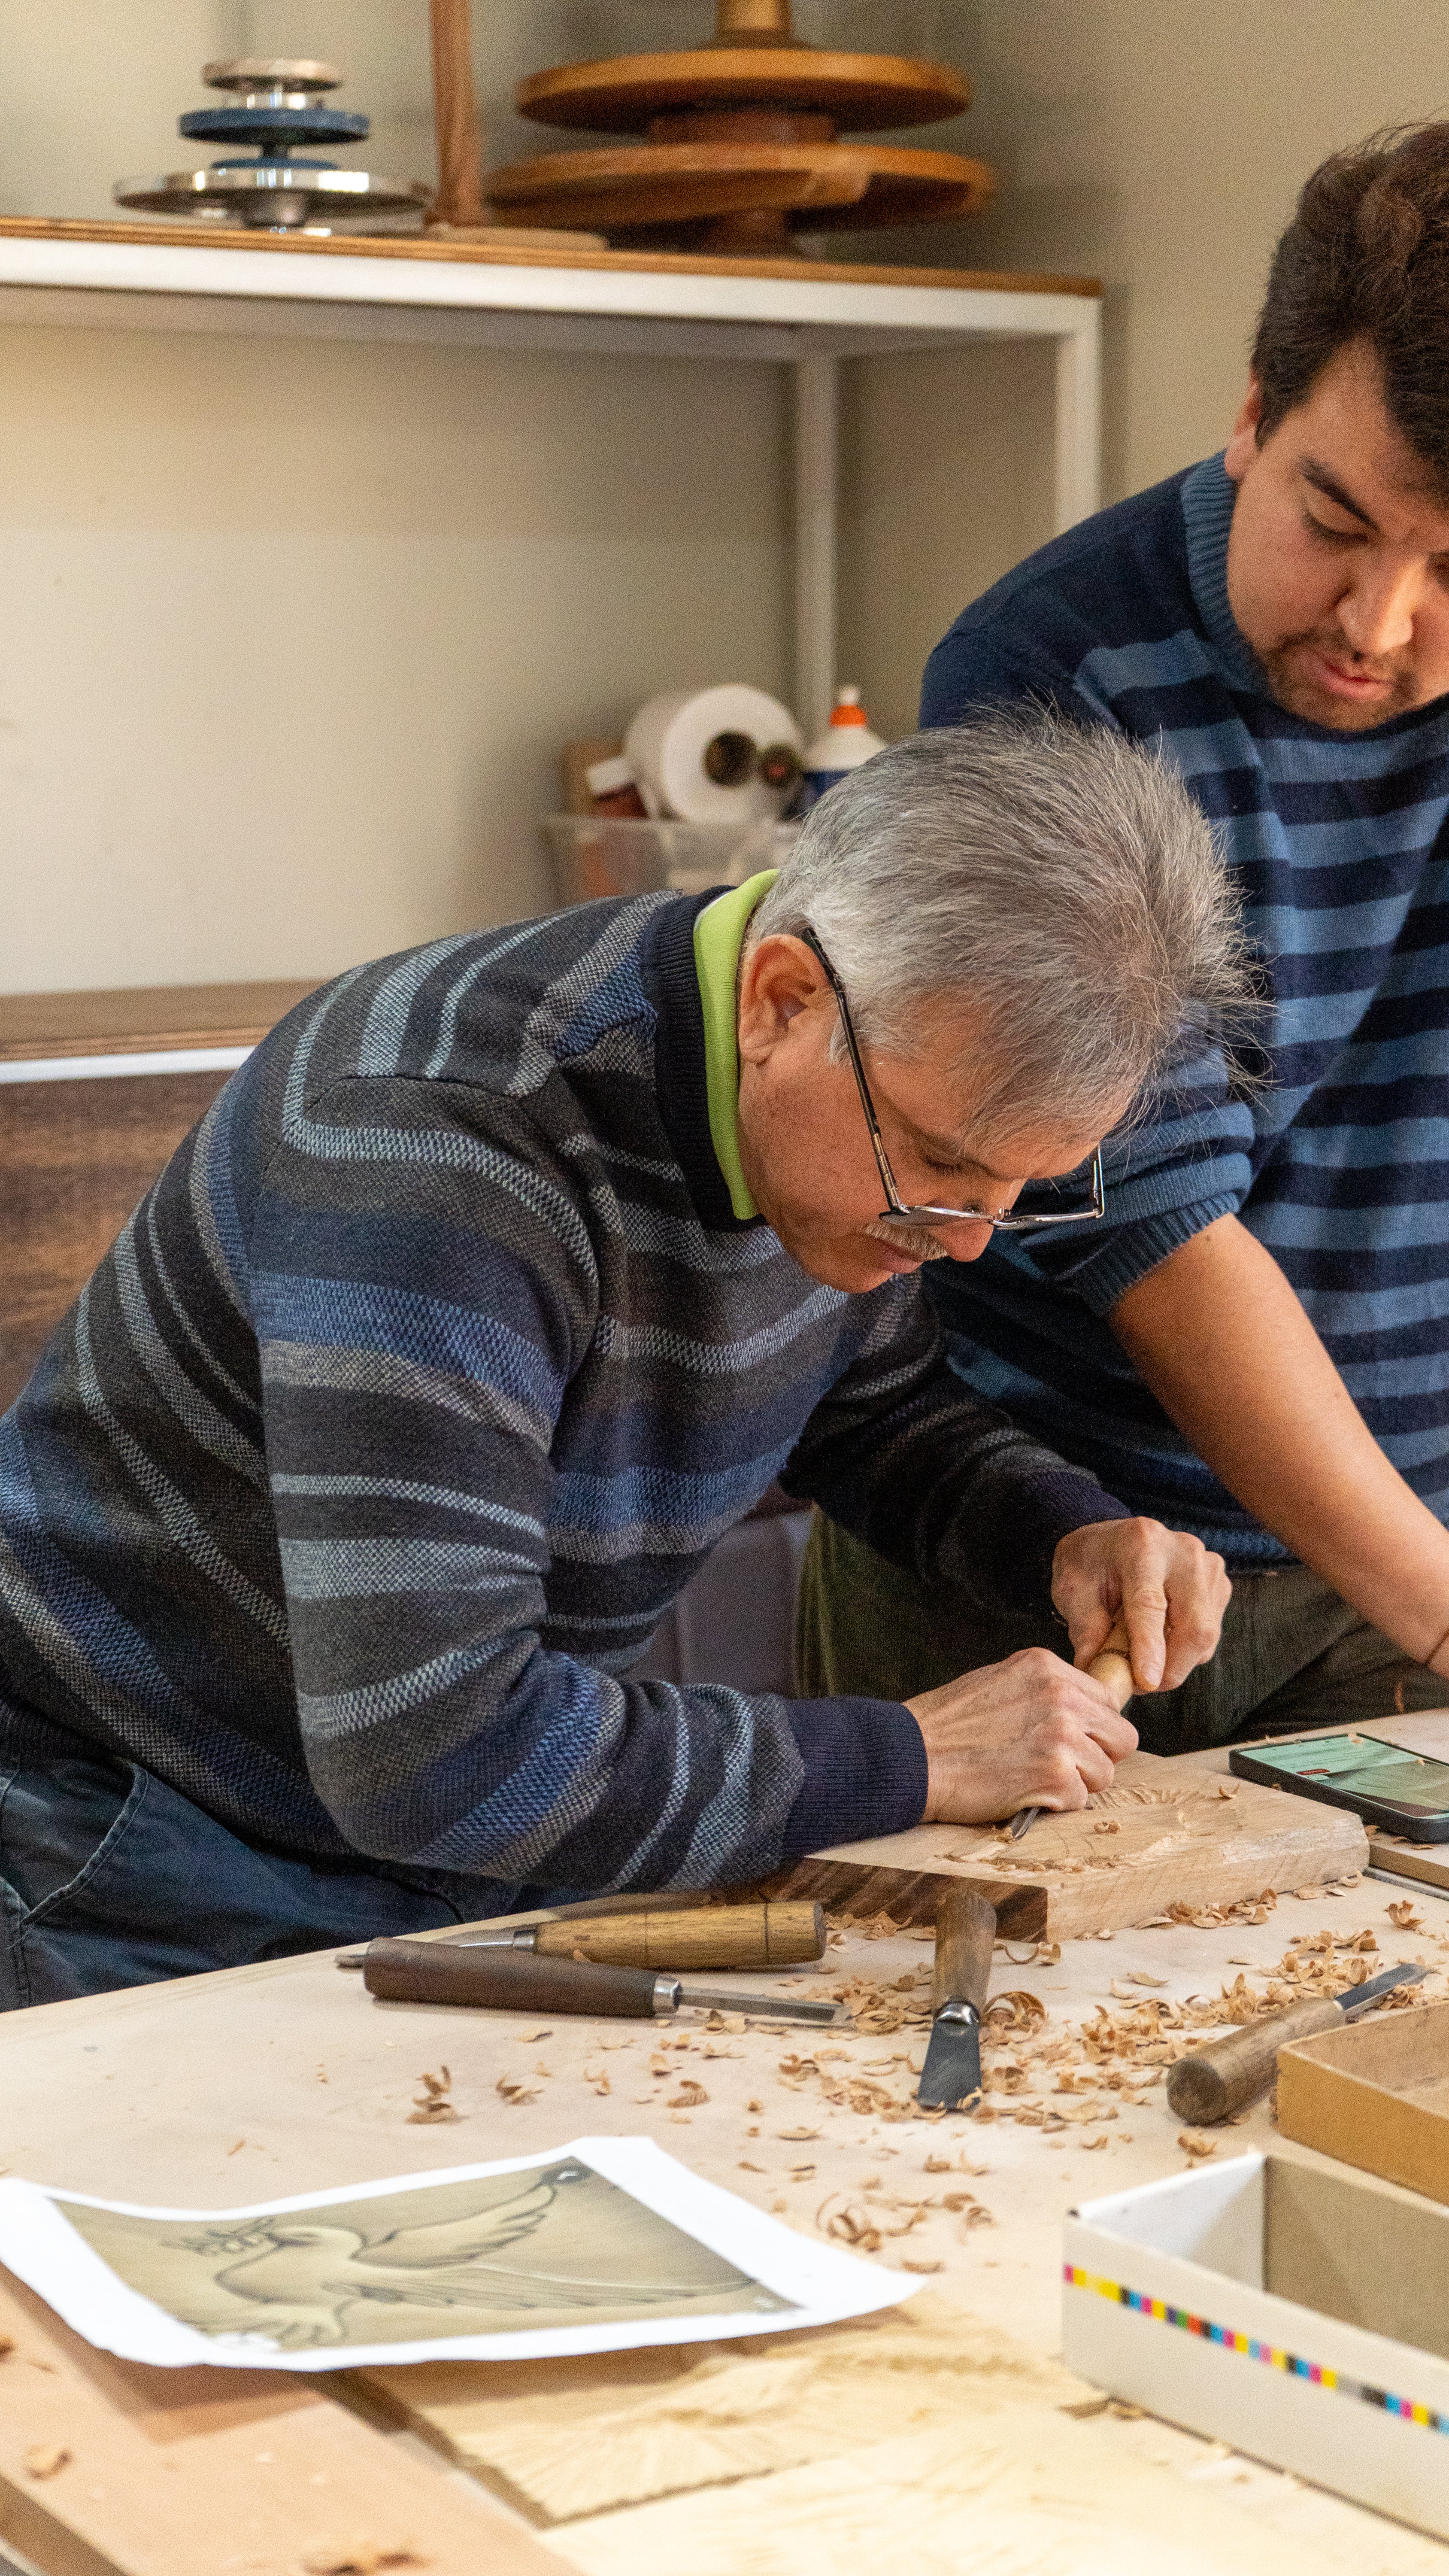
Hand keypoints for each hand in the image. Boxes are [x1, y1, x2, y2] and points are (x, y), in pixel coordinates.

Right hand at [906, 1651, 1138, 1824]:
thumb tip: (1082, 1710)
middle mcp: (1061, 1696)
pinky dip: (1055, 1805)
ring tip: (1032, 1778)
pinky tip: (1022, 1791)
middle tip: (1059, 1766)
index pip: (1106, 1700)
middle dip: (1095, 1756)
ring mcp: (1061, 1736)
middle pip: (1120, 1737)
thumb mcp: (999, 1682)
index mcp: (1047, 1668)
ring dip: (1074, 1784)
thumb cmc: (946, 1725)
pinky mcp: (1056, 1776)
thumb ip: (1045, 1690)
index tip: (1070, 1740)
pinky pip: (1080, 1800)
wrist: (912, 1757)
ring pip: (1104, 1772)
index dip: (1092, 1727)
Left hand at [1051, 1516, 1229, 1691]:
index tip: (1147, 1682)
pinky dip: (1186, 1650)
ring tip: (1144, 1660)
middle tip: (1141, 1685)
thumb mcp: (1073, 1588)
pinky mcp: (1219, 1584)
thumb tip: (1096, 1669)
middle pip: (1194, 1625)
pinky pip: (1210, 1634)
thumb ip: (1086, 1627)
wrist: (1113, 1539)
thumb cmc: (1091, 1561)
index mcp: (1141, 1545)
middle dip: (1171, 1667)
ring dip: (1176, 1662)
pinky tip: (1161, 1642)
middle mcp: (1183, 1551)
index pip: (1150, 1604)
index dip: (1149, 1647)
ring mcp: (1208, 1566)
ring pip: (1206, 1635)